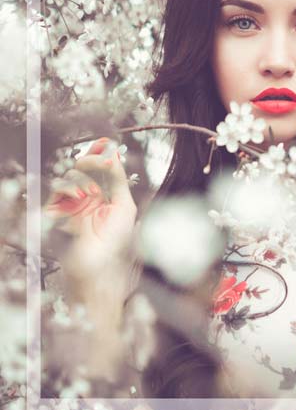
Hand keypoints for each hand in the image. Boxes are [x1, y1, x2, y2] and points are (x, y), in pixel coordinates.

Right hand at [47, 137, 137, 287]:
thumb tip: (115, 155)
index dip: (102, 154)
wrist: (97, 265)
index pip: (101, 168)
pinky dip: (69, 188)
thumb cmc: (115, 240)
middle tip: (99, 164)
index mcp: (106, 195)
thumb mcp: (124, 206)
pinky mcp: (58, 211)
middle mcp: (88, 196)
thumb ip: (119, 180)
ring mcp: (72, 203)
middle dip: (91, 161)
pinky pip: (58, 188)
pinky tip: (80, 197)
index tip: (105, 143)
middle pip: (84, 167)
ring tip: (92, 194)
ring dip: (82, 180)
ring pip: (71, 175)